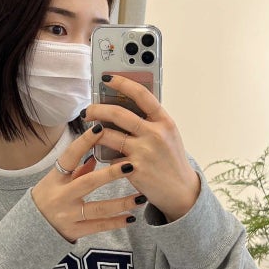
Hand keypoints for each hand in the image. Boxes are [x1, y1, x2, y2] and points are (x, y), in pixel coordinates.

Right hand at [32, 124, 146, 241]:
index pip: (69, 156)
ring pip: (99, 209)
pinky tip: (131, 218)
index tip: (101, 128)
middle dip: (110, 174)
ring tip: (141, 198)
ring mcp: (68, 215)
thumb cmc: (46, 199)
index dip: (84, 142)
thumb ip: (75, 170)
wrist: (30, 229)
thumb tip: (95, 156)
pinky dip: (116, 223)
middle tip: (131, 166)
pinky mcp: (74, 231)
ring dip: (122, 203)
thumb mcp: (55, 181)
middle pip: (88, 182)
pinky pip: (99, 227)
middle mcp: (61, 196)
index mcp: (55, 179)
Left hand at [83, 75, 200, 222]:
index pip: (142, 95)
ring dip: (93, 133)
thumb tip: (123, 105)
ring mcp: (144, 152)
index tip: (107, 78)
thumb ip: (151, 121)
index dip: (122, 83)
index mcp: (164, 121)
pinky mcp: (134, 169)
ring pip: (108, 135)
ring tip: (89, 132)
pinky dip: (104, 154)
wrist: (180, 191)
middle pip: (118, 113)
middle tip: (87, 110)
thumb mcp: (168, 135)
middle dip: (97, 109)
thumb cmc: (171, 160)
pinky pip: (110, 157)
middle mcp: (155, 134)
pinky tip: (101, 154)